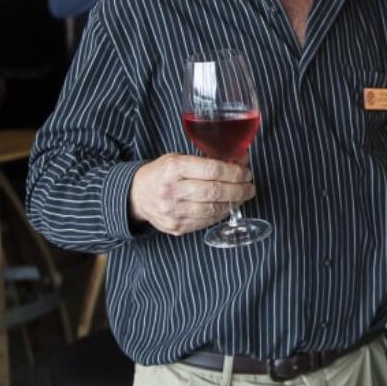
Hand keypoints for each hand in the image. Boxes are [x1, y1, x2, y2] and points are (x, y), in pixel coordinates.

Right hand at [129, 153, 254, 235]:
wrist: (136, 196)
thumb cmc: (161, 173)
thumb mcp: (178, 158)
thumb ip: (205, 159)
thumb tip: (239, 160)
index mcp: (174, 168)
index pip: (212, 170)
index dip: (234, 173)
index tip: (246, 173)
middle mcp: (173, 190)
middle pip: (215, 191)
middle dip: (239, 189)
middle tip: (250, 187)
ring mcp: (174, 211)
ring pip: (213, 209)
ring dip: (233, 203)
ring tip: (242, 196)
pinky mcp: (177, 227)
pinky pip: (206, 222)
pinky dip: (221, 214)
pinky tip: (227, 207)